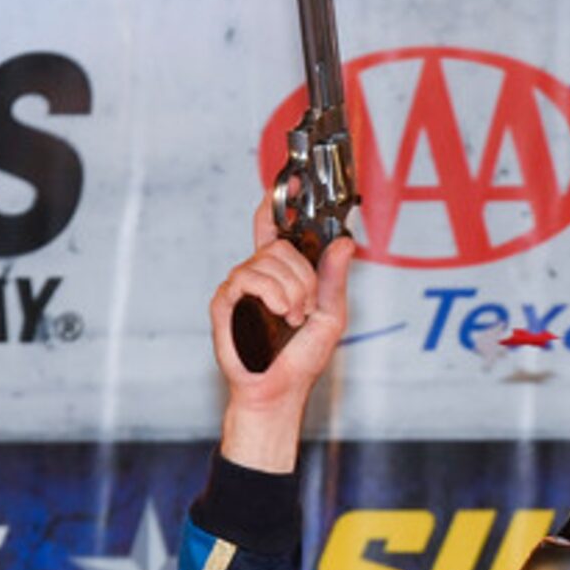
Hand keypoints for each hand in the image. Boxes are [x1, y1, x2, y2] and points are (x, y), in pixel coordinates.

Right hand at [213, 215, 354, 472]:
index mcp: (281, 275)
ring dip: (292, 290)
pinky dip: (273, 294)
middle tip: (307, 307)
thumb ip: (335, 279)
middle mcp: (258, 275)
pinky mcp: (224, 301)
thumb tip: (344, 242)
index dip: (277, 202)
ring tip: (293, 317)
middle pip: (279, 245)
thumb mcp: (331, 316)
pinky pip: (249, 277)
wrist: (278, 392)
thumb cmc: (300, 360)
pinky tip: (280, 314)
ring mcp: (239, 286)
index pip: (274, 228)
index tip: (288, 177)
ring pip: (268, 260)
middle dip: (304, 275)